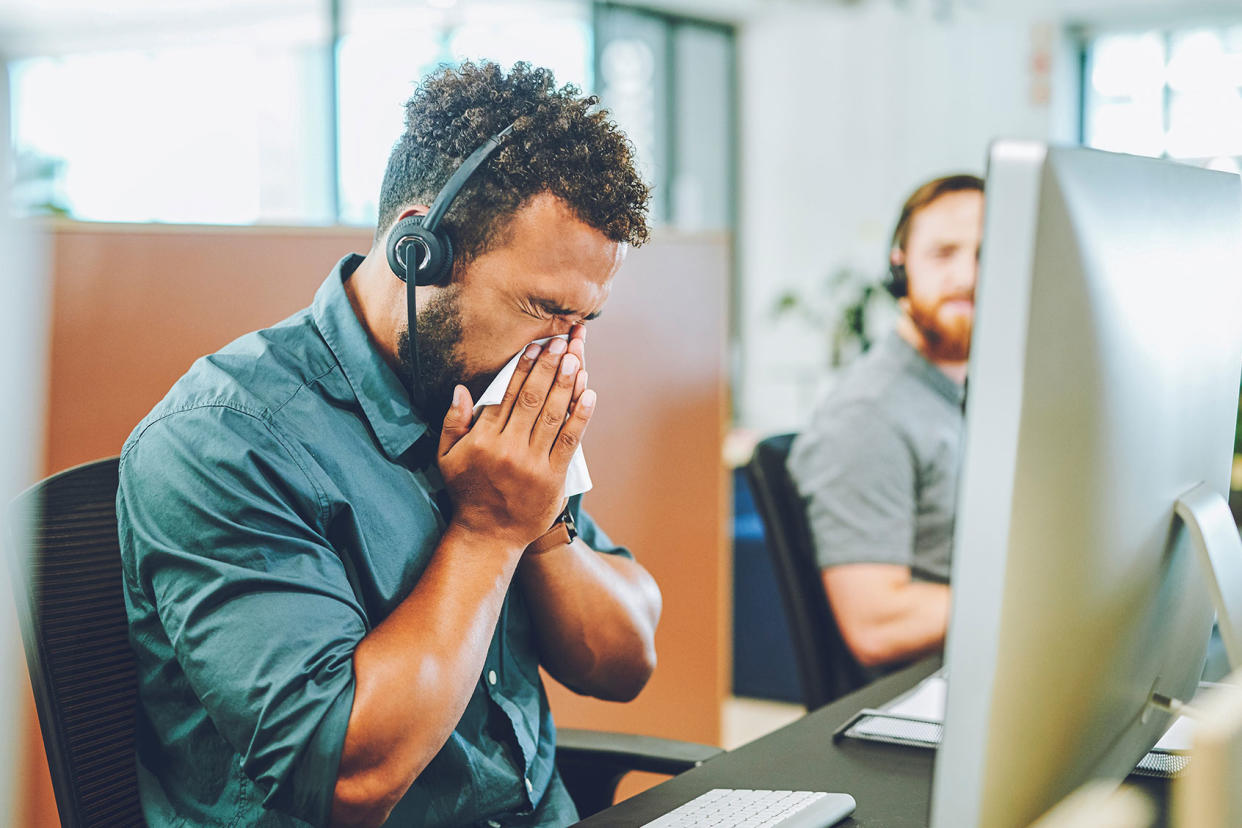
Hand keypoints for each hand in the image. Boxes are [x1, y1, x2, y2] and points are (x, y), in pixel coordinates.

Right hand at [437, 334, 595, 548]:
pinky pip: (569, 442)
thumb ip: (452, 422)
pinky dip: (580, 416)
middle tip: (561, 341)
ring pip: (552, 416)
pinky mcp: (552, 478)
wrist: (489, 535)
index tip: (536, 345)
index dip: (523, 367)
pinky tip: (589, 394)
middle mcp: (508, 448)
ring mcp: (532, 464)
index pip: (506, 394)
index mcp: (483, 439)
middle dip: (548, 367)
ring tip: (576, 358)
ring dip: (566, 384)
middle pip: (532, 399)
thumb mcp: (446, 458)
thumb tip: (460, 389)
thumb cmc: (468, 492)